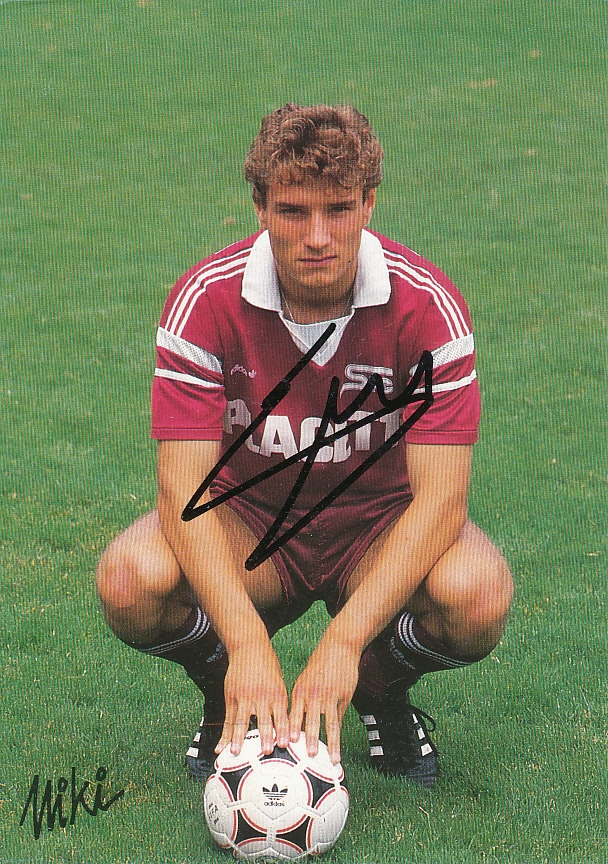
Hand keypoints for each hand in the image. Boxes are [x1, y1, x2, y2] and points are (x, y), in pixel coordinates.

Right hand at [216, 641, 288, 757]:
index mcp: (277, 693)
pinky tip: (220, 748)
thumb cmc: (268, 668)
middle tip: (266, 752)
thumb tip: (286, 730)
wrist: (250, 647)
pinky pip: (227, 719)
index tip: (284, 744)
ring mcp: (244, 696)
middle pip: (264, 719)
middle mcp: (261, 696)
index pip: (282, 715)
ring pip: (241, 720)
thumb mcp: (279, 683)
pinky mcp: (231, 696)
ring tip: (236, 752)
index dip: (283, 730)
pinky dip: (224, 734)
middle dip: (265, 736)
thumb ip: (279, 705)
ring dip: (239, 738)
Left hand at [288, 638, 359, 763]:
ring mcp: (327, 696)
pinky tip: (337, 751)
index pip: (291, 715)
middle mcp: (311, 695)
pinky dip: (337, 738)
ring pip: (324, 722)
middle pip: (305, 721)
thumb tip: (295, 723)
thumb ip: (302, 701)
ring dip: (324, 742)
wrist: (338, 647)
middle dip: (302, 739)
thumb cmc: (321, 665)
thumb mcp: (306, 681)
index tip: (279, 745)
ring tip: (323, 758)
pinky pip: (338, 720)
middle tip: (299, 756)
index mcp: (299, 691)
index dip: (285, 730)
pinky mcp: (342, 696)